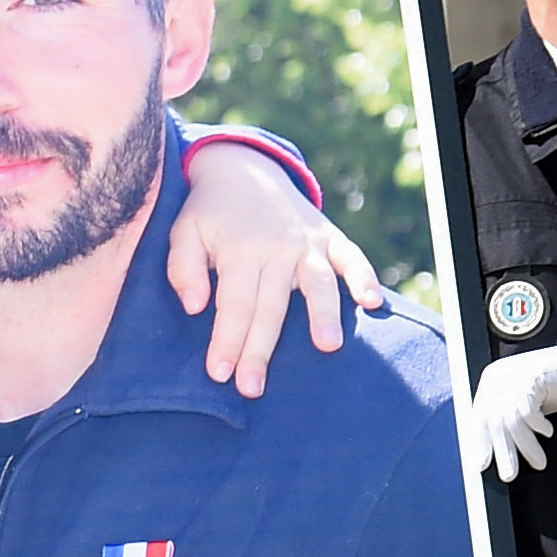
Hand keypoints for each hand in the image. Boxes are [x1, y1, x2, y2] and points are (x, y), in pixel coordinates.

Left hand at [169, 142, 384, 395]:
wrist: (244, 168)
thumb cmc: (209, 213)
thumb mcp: (183, 232)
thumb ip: (183, 268)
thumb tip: (195, 306)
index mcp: (239, 250)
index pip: (234, 305)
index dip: (227, 340)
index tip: (220, 374)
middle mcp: (276, 248)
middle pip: (270, 307)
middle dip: (261, 349)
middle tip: (253, 387)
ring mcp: (307, 242)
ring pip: (317, 283)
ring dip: (324, 313)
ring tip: (327, 346)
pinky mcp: (329, 237)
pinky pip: (351, 257)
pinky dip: (364, 276)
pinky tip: (372, 302)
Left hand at [464, 335, 556, 480]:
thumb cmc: (551, 386)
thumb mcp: (523, 402)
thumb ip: (507, 418)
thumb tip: (496, 450)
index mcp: (490, 382)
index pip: (479, 417)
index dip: (480, 443)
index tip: (481, 465)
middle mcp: (498, 378)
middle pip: (494, 421)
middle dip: (503, 451)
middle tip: (508, 476)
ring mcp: (514, 376)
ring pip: (512, 420)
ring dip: (526, 446)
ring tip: (539, 464)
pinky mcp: (531, 377)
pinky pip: (529, 411)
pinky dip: (539, 426)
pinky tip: (548, 432)